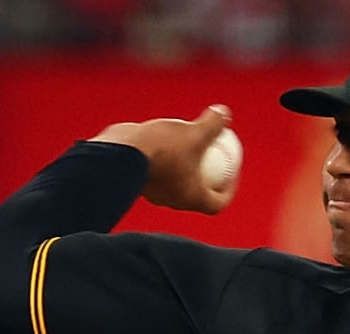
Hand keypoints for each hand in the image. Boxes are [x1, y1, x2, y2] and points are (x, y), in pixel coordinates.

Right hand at [89, 104, 237, 213]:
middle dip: (207, 175)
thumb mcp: (194, 133)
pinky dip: (166, 156)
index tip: (231, 172)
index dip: (228, 190)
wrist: (119, 152)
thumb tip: (224, 114)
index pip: (217, 203)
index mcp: (191, 198)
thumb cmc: (162, 148)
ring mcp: (154, 190)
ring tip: (189, 139)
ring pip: (175, 178)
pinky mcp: (140, 178)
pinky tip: (166, 134)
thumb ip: (213, 125)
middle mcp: (172, 199)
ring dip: (184, 163)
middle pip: (197, 192)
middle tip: (213, 153)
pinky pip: (158, 169)